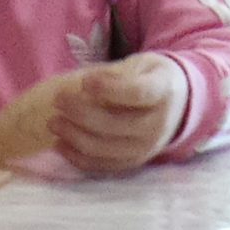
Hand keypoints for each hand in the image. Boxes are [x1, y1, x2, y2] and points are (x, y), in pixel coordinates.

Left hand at [49, 52, 188, 174]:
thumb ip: (118, 73)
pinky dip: (77, 157)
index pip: (136, 94)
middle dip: (80, 113)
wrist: (177, 106)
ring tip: (53, 122)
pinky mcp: (132, 164)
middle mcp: (156, 125)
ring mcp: (144, 149)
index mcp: (163, 93)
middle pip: (113, 124)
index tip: (85, 82)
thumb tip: (86, 85)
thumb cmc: (152, 79)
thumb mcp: (143, 64)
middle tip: (58, 100)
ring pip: (103, 148)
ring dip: (73, 137)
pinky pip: (101, 165)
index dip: (109, 89)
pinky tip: (60, 144)